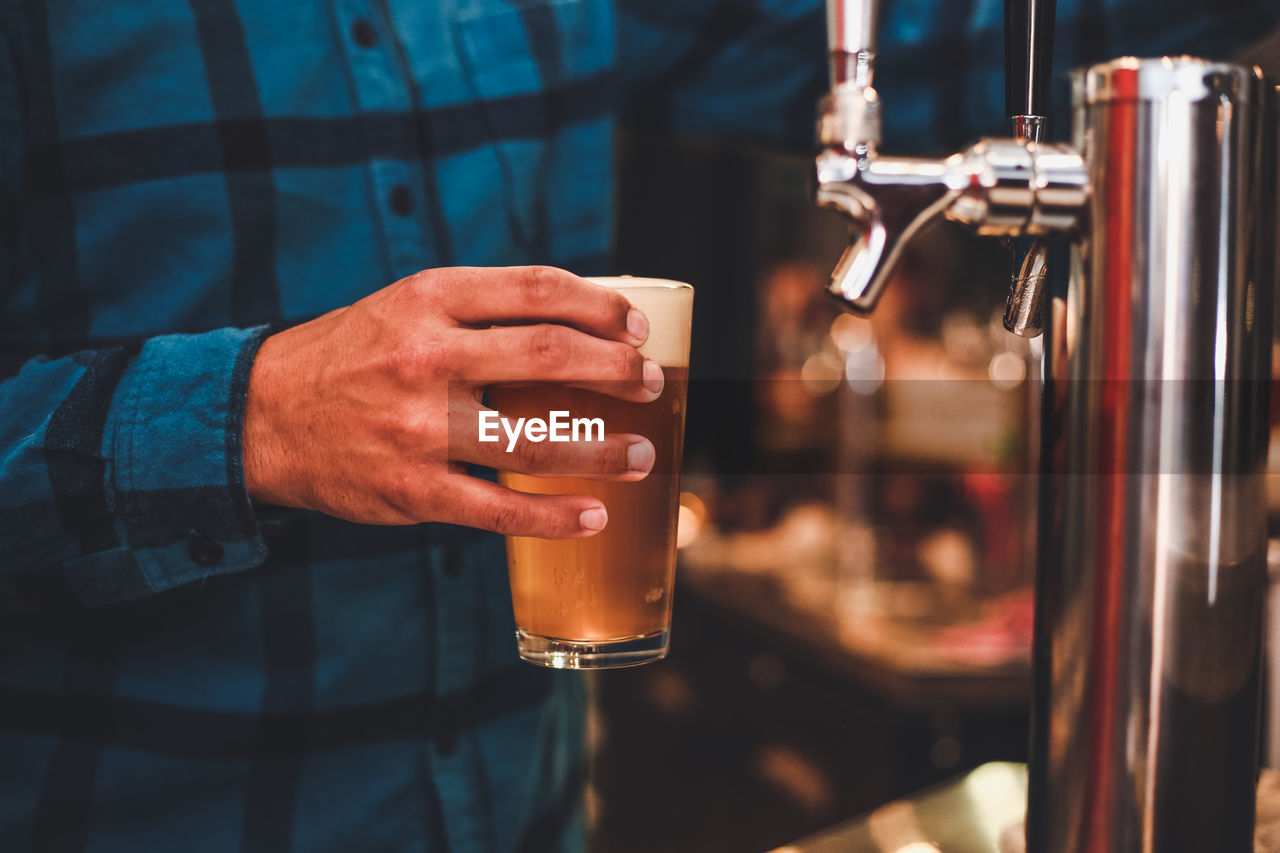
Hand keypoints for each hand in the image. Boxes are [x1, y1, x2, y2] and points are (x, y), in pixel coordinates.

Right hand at [242, 266, 662, 537]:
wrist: (259, 417)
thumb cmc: (349, 356)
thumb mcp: (403, 307)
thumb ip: (477, 310)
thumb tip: (574, 324)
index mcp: (428, 299)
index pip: (537, 291)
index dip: (600, 307)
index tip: (637, 327)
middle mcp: (426, 357)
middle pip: (550, 356)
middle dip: (617, 370)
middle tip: (651, 383)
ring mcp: (419, 428)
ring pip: (537, 440)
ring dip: (603, 449)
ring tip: (640, 456)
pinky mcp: (412, 490)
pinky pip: (499, 510)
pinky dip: (554, 518)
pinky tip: (593, 517)